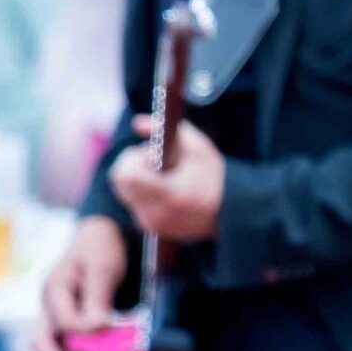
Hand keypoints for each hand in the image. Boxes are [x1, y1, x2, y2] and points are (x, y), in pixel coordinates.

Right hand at [32, 214, 129, 350]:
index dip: (85, 330)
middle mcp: (48, 302)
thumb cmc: (100, 248)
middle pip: (40, 339)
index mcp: (55, 288)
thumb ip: (98, 297)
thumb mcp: (103, 268)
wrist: (98, 234)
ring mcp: (53, 309)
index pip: (65, 321)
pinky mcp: (62, 314)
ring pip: (46, 343)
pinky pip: (57, 340)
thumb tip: (96, 327)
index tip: (107, 328)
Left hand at [108, 115, 224, 244]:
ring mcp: (152, 224)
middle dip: (132, 165)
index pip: (125, 174)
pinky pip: (134, 203)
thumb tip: (136, 122)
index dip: (133, 158)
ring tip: (164, 174)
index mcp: (167, 194)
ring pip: (125, 192)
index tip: (153, 153)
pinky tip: (165, 188)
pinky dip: (143, 191)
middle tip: (155, 161)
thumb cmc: (215, 176)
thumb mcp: (197, 147)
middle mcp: (155, 213)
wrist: (232, 211)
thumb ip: (163, 130)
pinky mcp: (152, 228)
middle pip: (119, 182)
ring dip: (137, 178)